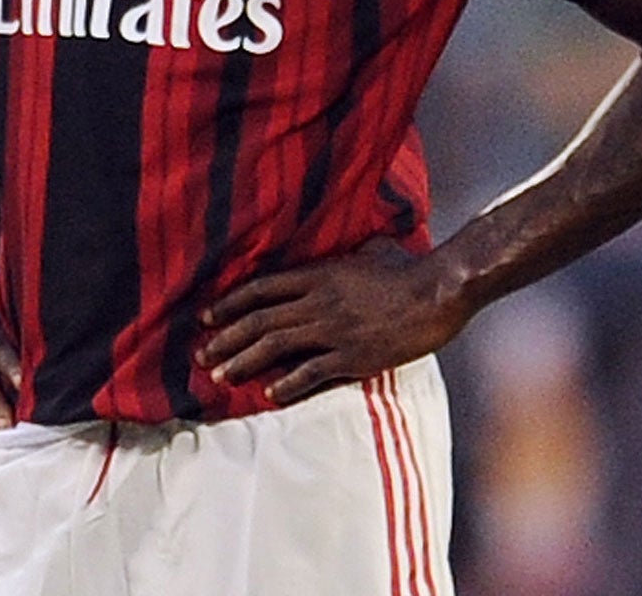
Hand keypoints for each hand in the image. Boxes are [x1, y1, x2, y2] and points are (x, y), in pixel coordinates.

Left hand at [198, 239, 468, 404]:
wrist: (440, 291)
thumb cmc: (410, 269)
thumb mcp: (373, 252)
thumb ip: (352, 254)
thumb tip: (352, 247)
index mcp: (322, 273)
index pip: (263, 288)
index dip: (231, 303)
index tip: (207, 317)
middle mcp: (320, 301)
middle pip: (261, 320)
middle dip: (227, 338)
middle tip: (202, 355)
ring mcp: (335, 329)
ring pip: (276, 346)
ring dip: (244, 362)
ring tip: (220, 376)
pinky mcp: (353, 355)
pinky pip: (310, 371)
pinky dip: (286, 384)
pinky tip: (269, 394)